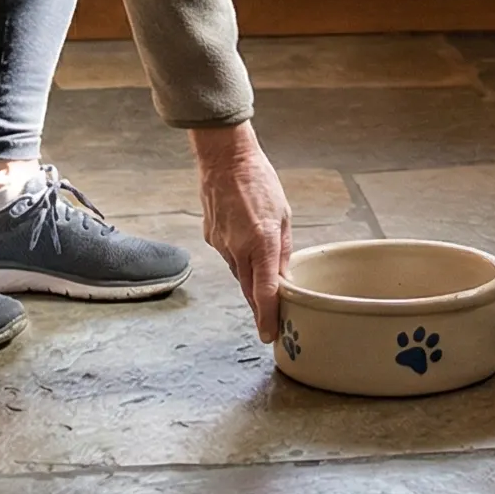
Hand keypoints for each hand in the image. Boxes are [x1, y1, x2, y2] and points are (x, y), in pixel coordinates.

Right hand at [191, 122, 292, 340]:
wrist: (224, 159)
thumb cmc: (259, 181)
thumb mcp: (283, 215)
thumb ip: (284, 250)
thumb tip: (284, 277)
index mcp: (262, 241)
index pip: (264, 291)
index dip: (267, 316)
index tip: (268, 334)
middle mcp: (239, 248)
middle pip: (249, 290)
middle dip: (259, 307)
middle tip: (269, 320)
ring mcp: (221, 244)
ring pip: (238, 273)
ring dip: (250, 278)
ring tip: (260, 266)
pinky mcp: (210, 237)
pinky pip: (227, 256)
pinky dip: (238, 257)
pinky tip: (243, 240)